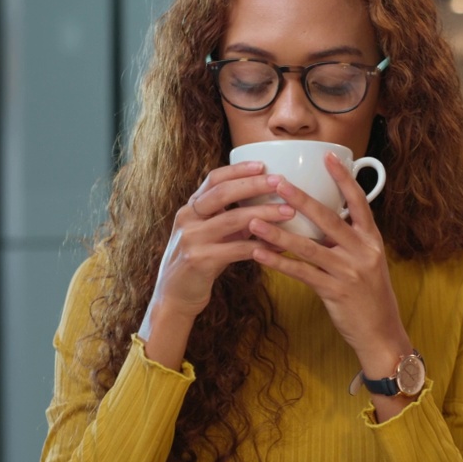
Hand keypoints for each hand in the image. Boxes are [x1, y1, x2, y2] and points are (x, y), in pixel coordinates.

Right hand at [141, 161, 293, 368]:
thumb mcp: (209, 235)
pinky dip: (261, 247)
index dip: (238, 170)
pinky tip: (280, 246)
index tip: (263, 164)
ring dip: (265, 214)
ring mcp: (192, 239)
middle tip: (280, 182)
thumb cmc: (198, 263)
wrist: (174, 297)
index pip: (213, 180)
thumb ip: (229, 220)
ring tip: (288, 212)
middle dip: (254, 185)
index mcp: (190, 209)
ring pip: (234, 220)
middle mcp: (187, 219)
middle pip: (223, 193)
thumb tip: (264, 207)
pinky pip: (237, 250)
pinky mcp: (200, 261)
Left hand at [248, 153, 411, 380]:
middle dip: (299, 199)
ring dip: (278, 232)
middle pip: (328, 218)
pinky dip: (279, 262)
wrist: (382, 334)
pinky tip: (259, 254)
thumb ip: (347, 241)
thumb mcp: (367, 262)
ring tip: (254, 221)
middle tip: (276, 182)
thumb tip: (320, 219)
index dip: (343, 178)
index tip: (326, 156)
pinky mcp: (335, 292)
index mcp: (372, 239)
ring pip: (309, 246)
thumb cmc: (371, 296)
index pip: (359, 201)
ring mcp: (349, 271)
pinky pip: (302, 273)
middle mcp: (363, 251)